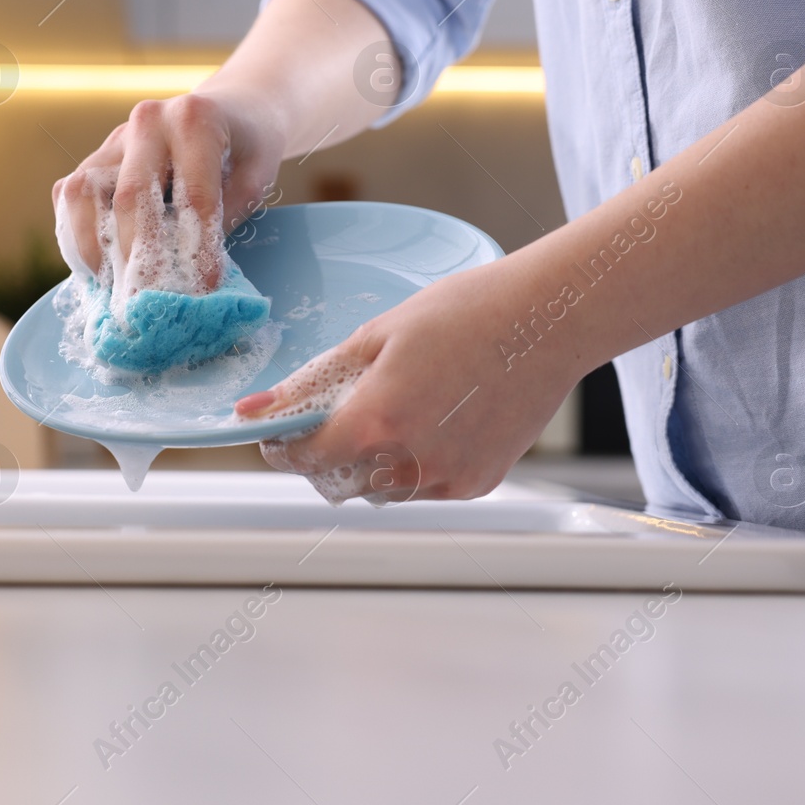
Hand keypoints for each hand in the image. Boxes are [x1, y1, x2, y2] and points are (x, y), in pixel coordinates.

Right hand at [52, 92, 286, 288]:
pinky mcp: (98, 155)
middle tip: (148, 299)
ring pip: (83, 192)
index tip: (202, 287)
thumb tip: (193, 272)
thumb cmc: (247, 145)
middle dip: (139, 255)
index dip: (197, 247)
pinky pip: (70, 194)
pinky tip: (94, 266)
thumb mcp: (258, 177)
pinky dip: (75, 233)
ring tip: (109, 286)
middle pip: (130, 196)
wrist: (231, 107)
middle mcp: (147, 122)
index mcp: (194, 121)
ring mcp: (115, 138)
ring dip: (92, 245)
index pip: (192, 196)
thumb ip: (227, 216)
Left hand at [234, 260, 582, 502]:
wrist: (548, 321)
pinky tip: (428, 422)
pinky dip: (411, 467)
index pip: (306, 458)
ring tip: (388, 414)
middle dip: (323, 459)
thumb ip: (312, 381)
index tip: (277, 436)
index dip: (283, 448)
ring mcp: (448, 478)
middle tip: (328, 422)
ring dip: (367, 465)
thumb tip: (256, 406)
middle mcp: (411, 462)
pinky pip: (425, 489)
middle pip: (339, 484)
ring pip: (382, 492)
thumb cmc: (467, 313)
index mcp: (376, 421)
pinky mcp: (479, 482)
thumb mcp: (375, 335)